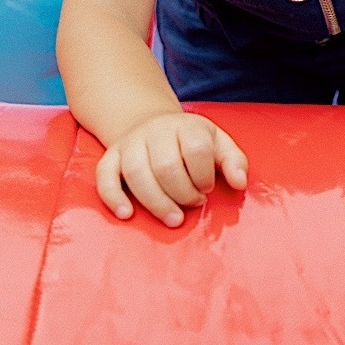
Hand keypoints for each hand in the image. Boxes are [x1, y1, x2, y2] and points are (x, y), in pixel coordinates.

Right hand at [96, 110, 247, 226]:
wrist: (153, 125)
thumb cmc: (191, 142)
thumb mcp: (218, 144)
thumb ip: (234, 161)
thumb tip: (240, 183)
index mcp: (186, 125)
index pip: (196, 149)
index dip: (204, 175)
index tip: (207, 188)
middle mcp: (155, 130)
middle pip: (166, 166)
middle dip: (183, 193)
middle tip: (193, 203)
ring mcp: (131, 143)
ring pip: (136, 173)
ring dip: (156, 202)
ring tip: (173, 218)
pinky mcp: (111, 157)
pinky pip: (104, 176)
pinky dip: (113, 197)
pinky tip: (126, 214)